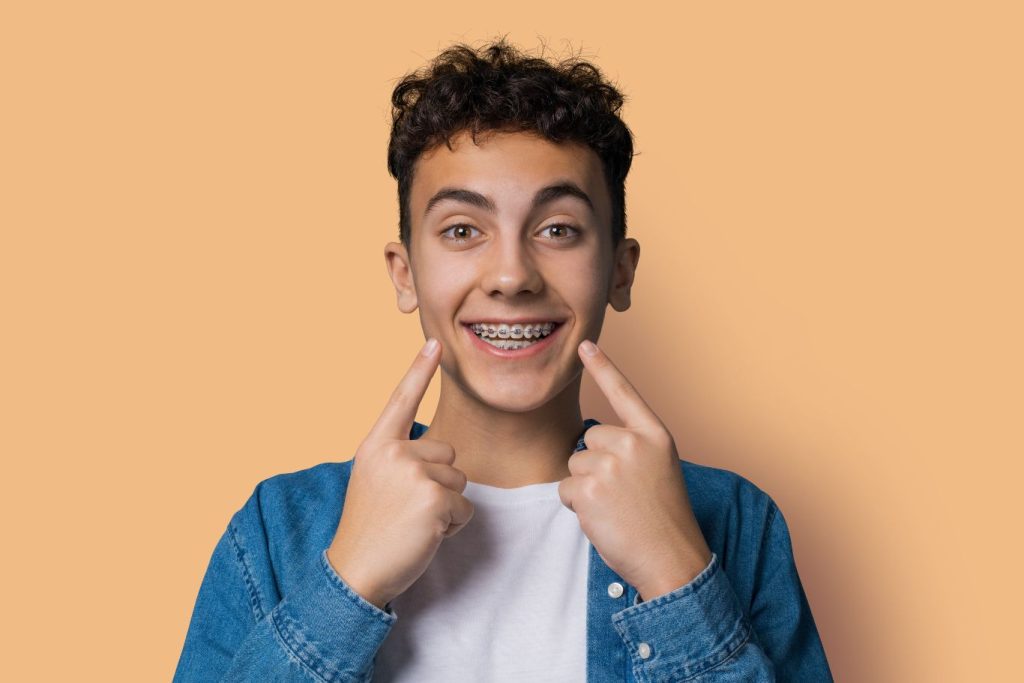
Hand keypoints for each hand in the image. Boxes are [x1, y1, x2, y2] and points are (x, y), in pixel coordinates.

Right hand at [327, 338, 473, 608]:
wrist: (355, 571)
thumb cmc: (369, 529)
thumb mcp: (373, 480)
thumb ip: (398, 458)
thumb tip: (439, 453)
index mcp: (375, 444)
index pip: (401, 399)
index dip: (419, 370)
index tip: (434, 342)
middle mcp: (393, 452)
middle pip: (448, 453)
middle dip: (438, 482)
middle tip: (406, 509)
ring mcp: (413, 473)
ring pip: (459, 480)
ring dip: (446, 505)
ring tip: (413, 522)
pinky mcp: (433, 498)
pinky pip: (465, 508)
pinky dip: (452, 526)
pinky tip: (424, 535)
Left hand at [558, 340, 712, 601]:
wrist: (672, 559)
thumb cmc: (665, 520)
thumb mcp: (659, 470)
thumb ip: (632, 449)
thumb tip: (591, 443)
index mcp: (655, 435)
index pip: (624, 394)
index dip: (603, 367)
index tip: (584, 345)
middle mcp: (633, 443)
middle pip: (588, 440)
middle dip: (595, 466)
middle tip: (622, 495)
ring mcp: (609, 464)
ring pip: (574, 465)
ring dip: (585, 489)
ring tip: (615, 508)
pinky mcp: (588, 488)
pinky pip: (565, 490)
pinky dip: (577, 507)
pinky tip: (604, 519)